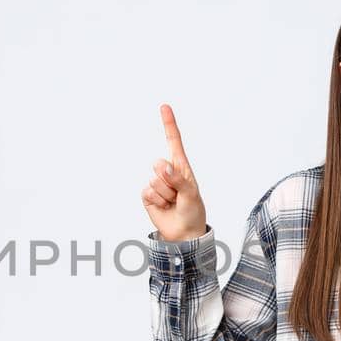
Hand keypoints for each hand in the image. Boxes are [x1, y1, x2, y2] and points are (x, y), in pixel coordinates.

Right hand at [141, 103, 207, 241]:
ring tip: (173, 203)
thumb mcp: (191, 195)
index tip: (164, 107)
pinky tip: (164, 207)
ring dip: (166, 195)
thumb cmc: (192, 212)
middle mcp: (167, 172)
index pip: (173, 142)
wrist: (183, 234)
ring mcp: (156, 183)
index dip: (168, 124)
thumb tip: (163, 166)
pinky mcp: (147, 195)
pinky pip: (147, 192)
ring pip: (155, 181)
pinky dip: (157, 201)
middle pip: (160, 165)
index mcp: (182, 167)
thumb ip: (179, 180)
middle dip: (170, 181)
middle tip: (178, 195)